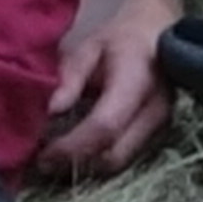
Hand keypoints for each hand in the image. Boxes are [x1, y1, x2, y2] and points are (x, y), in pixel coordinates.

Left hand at [35, 7, 172, 182]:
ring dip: (86, 165)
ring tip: (57, 156)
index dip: (71, 146)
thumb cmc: (121, 39)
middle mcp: (154, 111)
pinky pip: (124, 159)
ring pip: (119, 163)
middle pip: (113, 156)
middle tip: (44, 159)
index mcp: (138, 82)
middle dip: (76, 163)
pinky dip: (98, 160)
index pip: (105, 126)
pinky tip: (78, 150)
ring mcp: (161, 127)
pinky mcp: (157, 137)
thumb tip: (50, 112)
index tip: (42, 154)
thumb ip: (71, 77)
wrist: (159, 36)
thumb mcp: (89, 47)